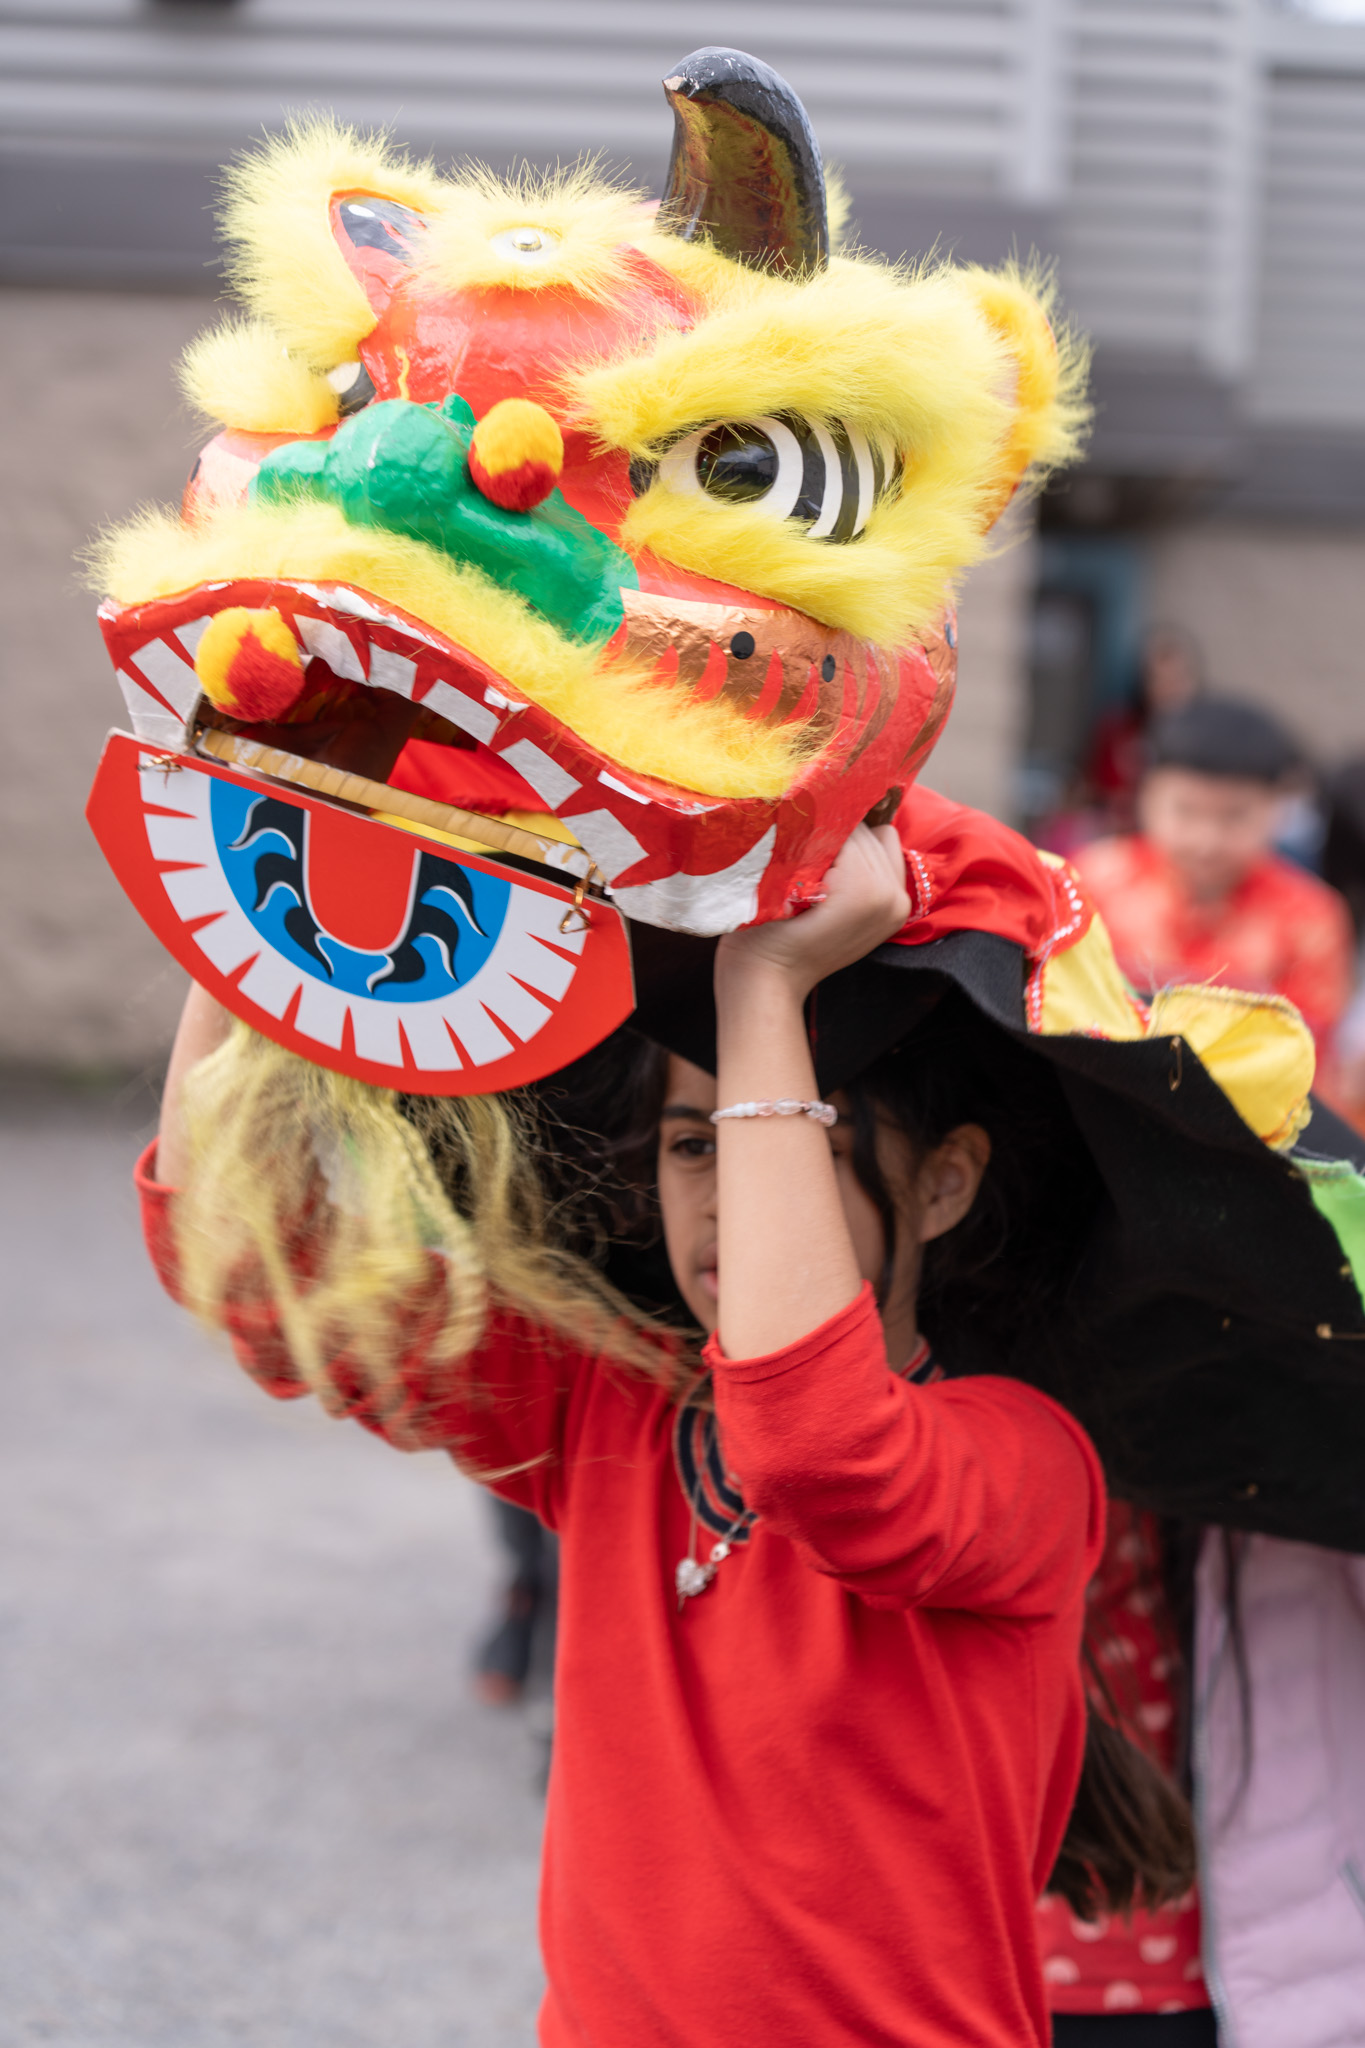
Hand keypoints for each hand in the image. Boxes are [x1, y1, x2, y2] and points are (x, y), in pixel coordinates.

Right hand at [715, 823, 910, 1000]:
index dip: (814, 821)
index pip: (844, 825)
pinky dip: (862, 861)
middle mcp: (891, 895)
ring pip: (879, 842)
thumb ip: (807, 839)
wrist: (769, 978)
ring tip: (819, 867)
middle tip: (802, 849)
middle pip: (866, 832)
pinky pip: (885, 861)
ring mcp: (897, 905)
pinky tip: (836, 876)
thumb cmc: (761, 930)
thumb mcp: (777, 876)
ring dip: (849, 846)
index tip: (793, 824)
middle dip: (834, 833)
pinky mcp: (895, 911)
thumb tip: (817, 800)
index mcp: (865, 887)